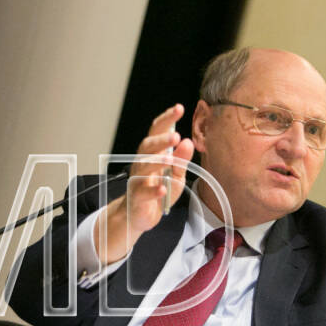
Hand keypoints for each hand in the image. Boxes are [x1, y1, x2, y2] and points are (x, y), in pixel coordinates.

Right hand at [96, 105, 193, 263]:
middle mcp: (142, 164)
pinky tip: (162, 190)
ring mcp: (137, 180)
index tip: (179, 108)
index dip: (167, 119)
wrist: (138, 216)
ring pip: (144, 168)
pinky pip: (144, 193)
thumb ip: (182, 160)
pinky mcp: (137, 198)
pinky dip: (153, 191)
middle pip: (147, 147)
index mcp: (152, 154)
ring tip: (169, 159)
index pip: (157, 131)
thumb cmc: (158, 193)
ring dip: (156, 162)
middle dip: (160, 140)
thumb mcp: (175, 176)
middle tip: (175, 136)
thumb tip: (188, 141)